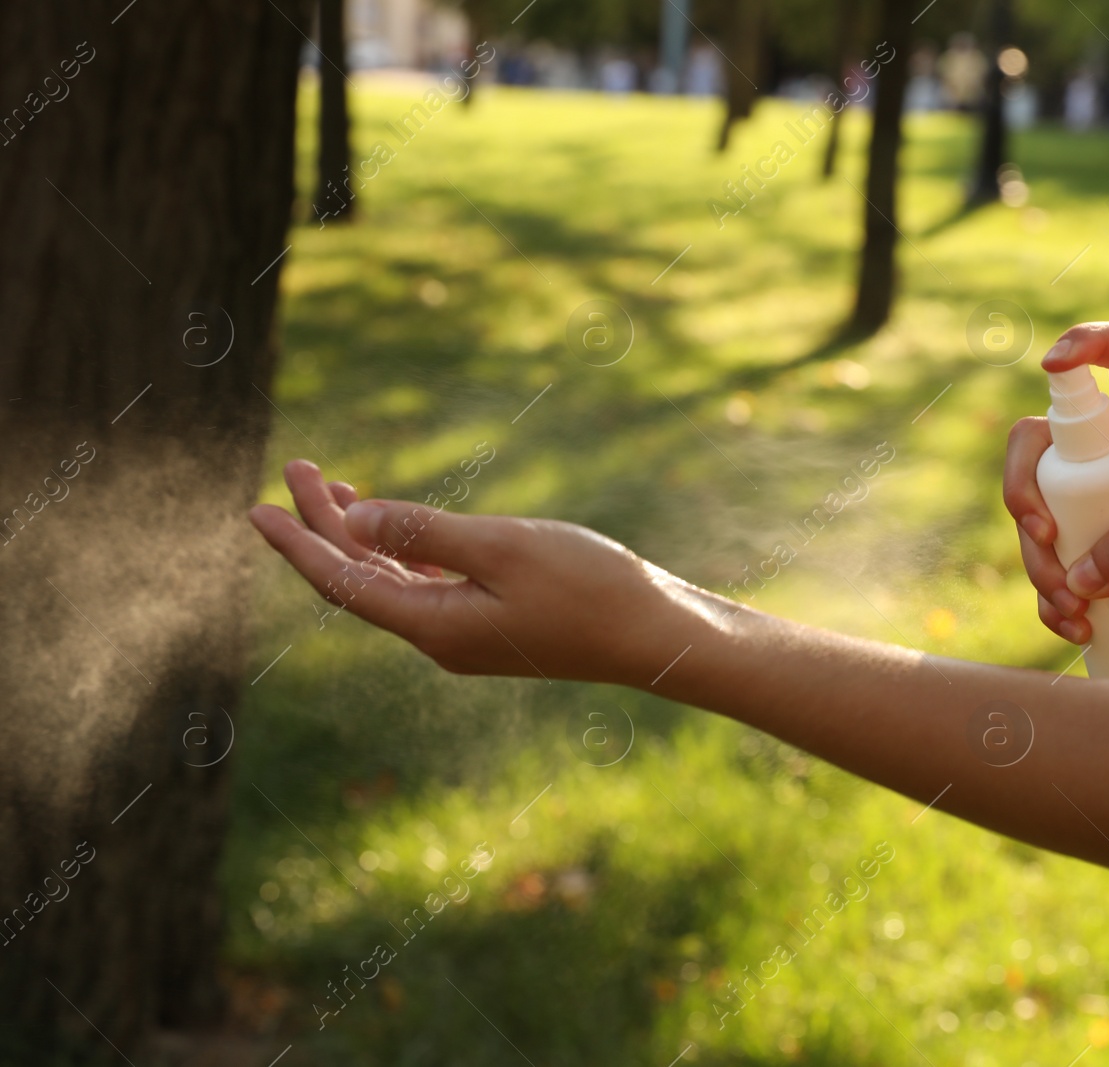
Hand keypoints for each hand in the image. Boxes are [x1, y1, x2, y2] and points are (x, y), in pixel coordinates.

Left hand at [248, 460, 709, 683]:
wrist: (653, 634)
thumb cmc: (588, 587)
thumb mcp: (503, 547)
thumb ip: (426, 531)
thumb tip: (355, 516)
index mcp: (434, 626)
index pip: (342, 582)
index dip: (297, 543)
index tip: (256, 508)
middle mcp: (439, 638)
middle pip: (359, 579)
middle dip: (324, 525)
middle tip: (299, 468)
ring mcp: (464, 635)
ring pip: (390, 582)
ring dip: (359, 535)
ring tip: (332, 487)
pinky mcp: (489, 626)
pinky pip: (423, 587)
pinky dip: (399, 551)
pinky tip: (394, 528)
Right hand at [1003, 321, 1108, 647]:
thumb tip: (1079, 572)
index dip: (1088, 341)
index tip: (1053, 364)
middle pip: (1039, 443)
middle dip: (1022, 489)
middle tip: (1045, 536)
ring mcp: (1094, 503)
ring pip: (1032, 514)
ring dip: (1038, 564)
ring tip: (1076, 608)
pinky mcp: (1086, 550)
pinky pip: (1044, 566)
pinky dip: (1049, 600)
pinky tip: (1075, 626)